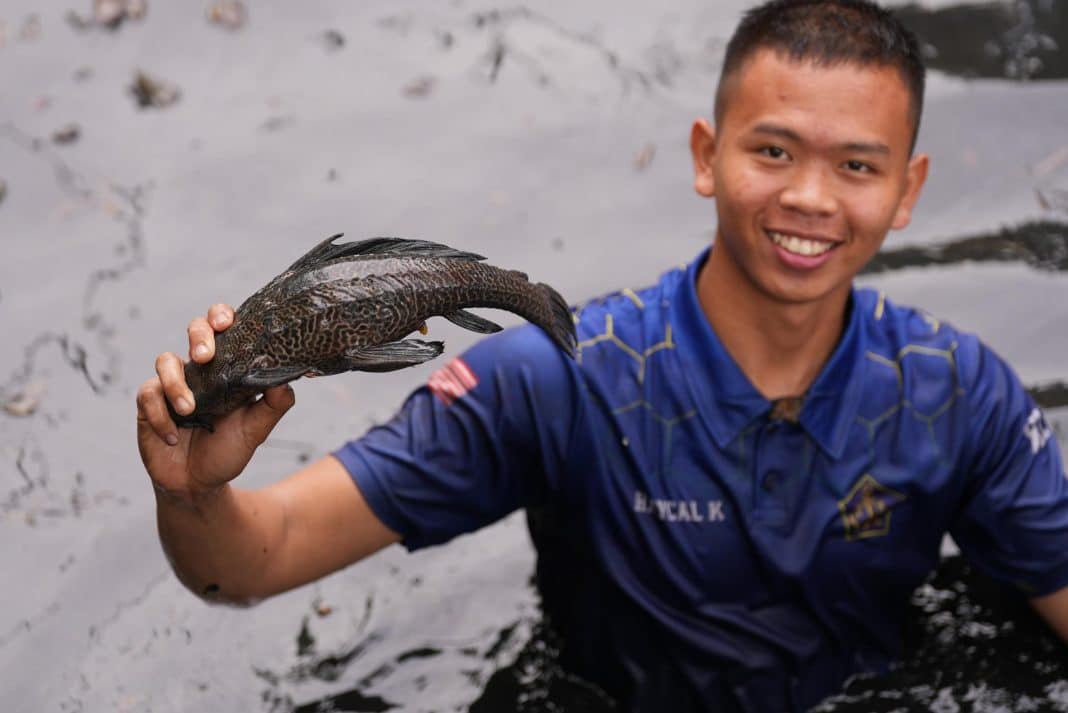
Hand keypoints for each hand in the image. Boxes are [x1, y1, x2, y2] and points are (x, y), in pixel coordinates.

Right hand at [136, 303, 295, 503]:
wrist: (198, 484)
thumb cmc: (228, 450)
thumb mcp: (257, 429)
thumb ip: (274, 404)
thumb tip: (285, 377)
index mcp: (228, 369)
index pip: (225, 330)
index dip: (223, 315)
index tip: (227, 321)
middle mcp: (200, 370)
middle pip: (195, 329)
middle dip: (199, 334)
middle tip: (204, 355)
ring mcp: (172, 384)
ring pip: (165, 360)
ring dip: (177, 383)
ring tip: (190, 410)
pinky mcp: (150, 403)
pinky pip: (148, 394)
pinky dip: (161, 415)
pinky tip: (174, 436)